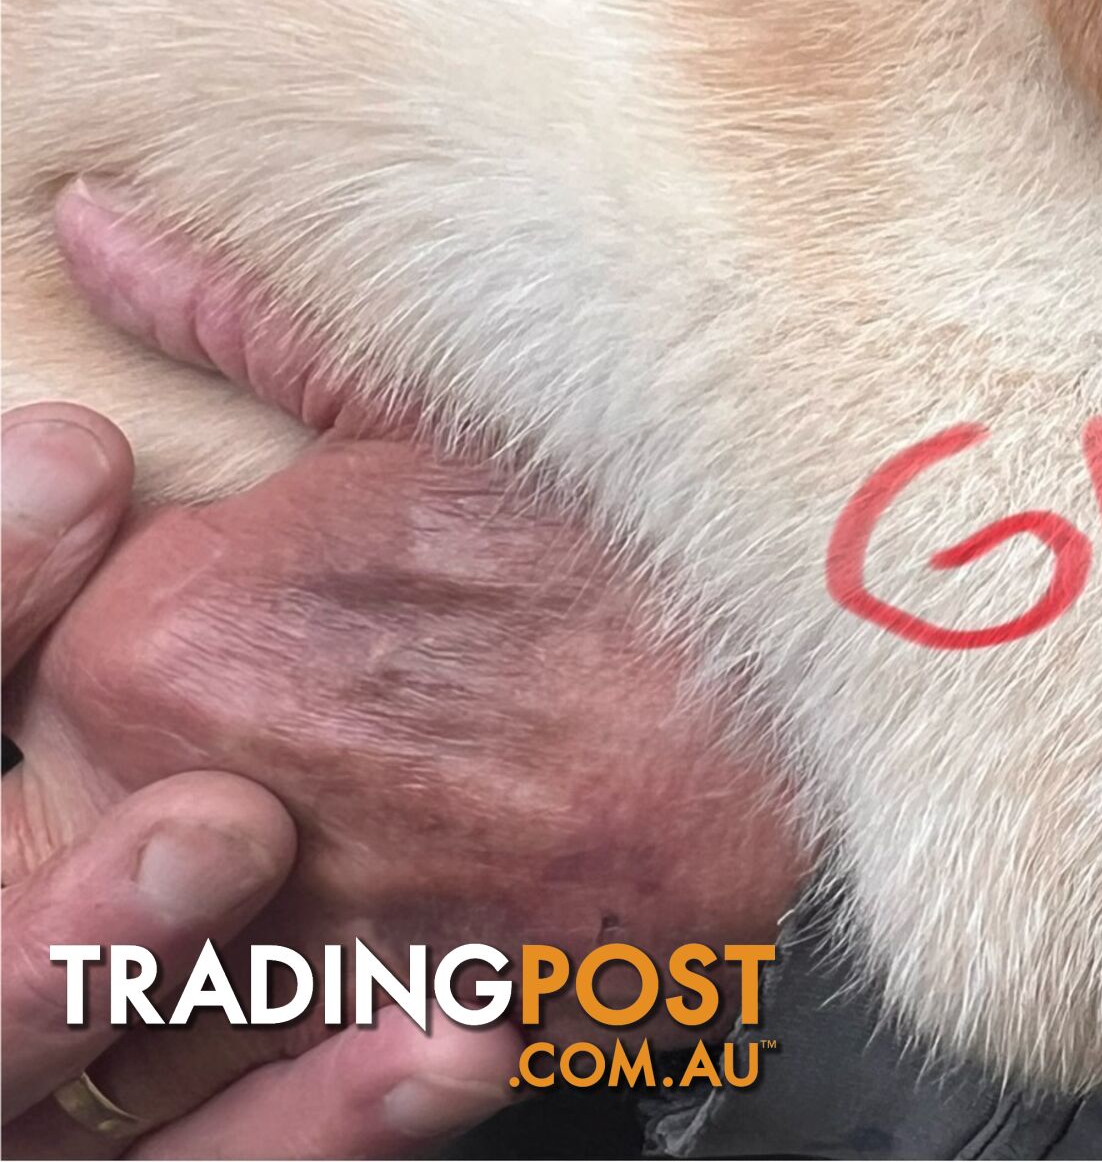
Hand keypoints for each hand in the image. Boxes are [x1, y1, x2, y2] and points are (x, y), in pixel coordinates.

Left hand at [4, 185, 808, 1144]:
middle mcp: (199, 808)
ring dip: (237, 899)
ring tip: (404, 795)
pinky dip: (334, 992)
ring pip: (169, 961)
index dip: (143, 631)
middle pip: (87, 825)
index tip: (269, 609)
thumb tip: (94, 222)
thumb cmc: (643, 529)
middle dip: (172, 776)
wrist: (845, 669)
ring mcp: (299, 947)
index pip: (37, 659)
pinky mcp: (400, 1035)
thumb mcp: (430, 398)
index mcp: (167, 642)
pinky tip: (437, 883)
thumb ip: (227, 320)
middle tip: (352, 707)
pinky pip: (289, 1054)